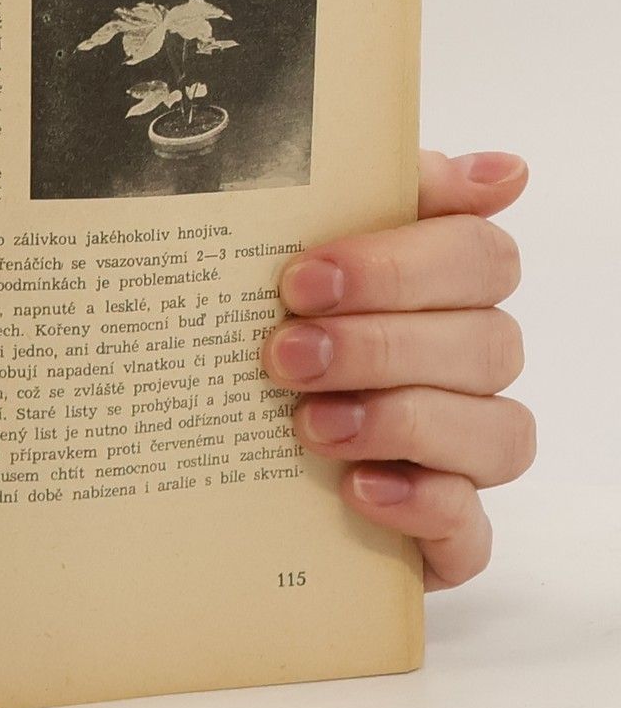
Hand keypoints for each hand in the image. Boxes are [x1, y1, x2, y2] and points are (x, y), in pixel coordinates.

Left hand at [264, 150, 531, 588]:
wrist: (204, 462)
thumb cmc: (264, 329)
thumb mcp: (287, 249)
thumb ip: (376, 191)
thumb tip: (502, 173)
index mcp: (442, 288)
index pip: (479, 256)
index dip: (396, 266)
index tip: (303, 277)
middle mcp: (466, 366)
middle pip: (484, 341)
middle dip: (379, 346)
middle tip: (284, 355)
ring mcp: (462, 454)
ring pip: (497, 432)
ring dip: (402, 423)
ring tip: (309, 425)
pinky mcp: (444, 534)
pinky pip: (473, 529)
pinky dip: (422, 506)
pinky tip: (358, 490)